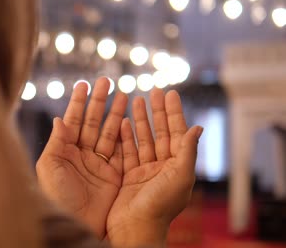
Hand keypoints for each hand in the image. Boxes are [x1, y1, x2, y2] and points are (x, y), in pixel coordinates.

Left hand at [36, 77, 127, 237]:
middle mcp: (82, 154)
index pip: (73, 120)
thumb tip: (59, 118)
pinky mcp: (114, 174)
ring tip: (124, 94)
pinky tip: (129, 120)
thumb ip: (56, 141)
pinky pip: (121, 150)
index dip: (78, 102)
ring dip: (115, 114)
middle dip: (99, 101)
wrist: (76, 223)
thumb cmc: (57, 196)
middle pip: (93, 122)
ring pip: (109, 132)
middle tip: (106, 81)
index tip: (84, 84)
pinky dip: (126, 135)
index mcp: (64, 150)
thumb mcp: (50, 166)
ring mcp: (99, 163)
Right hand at [106, 89, 202, 246]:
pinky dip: (125, 137)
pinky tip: (123, 123)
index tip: (170, 94)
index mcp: (177, 166)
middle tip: (154, 91)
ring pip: (143, 139)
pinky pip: (127, 152)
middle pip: (161, 133)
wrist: (135, 228)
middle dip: (157, 112)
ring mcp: (145, 171)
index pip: (178, 133)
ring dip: (140, 121)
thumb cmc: (160, 206)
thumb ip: (188, 151)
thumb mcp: (180, 177)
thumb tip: (198, 127)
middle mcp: (162, 167)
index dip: (174, 113)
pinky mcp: (128, 176)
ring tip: (136, 101)